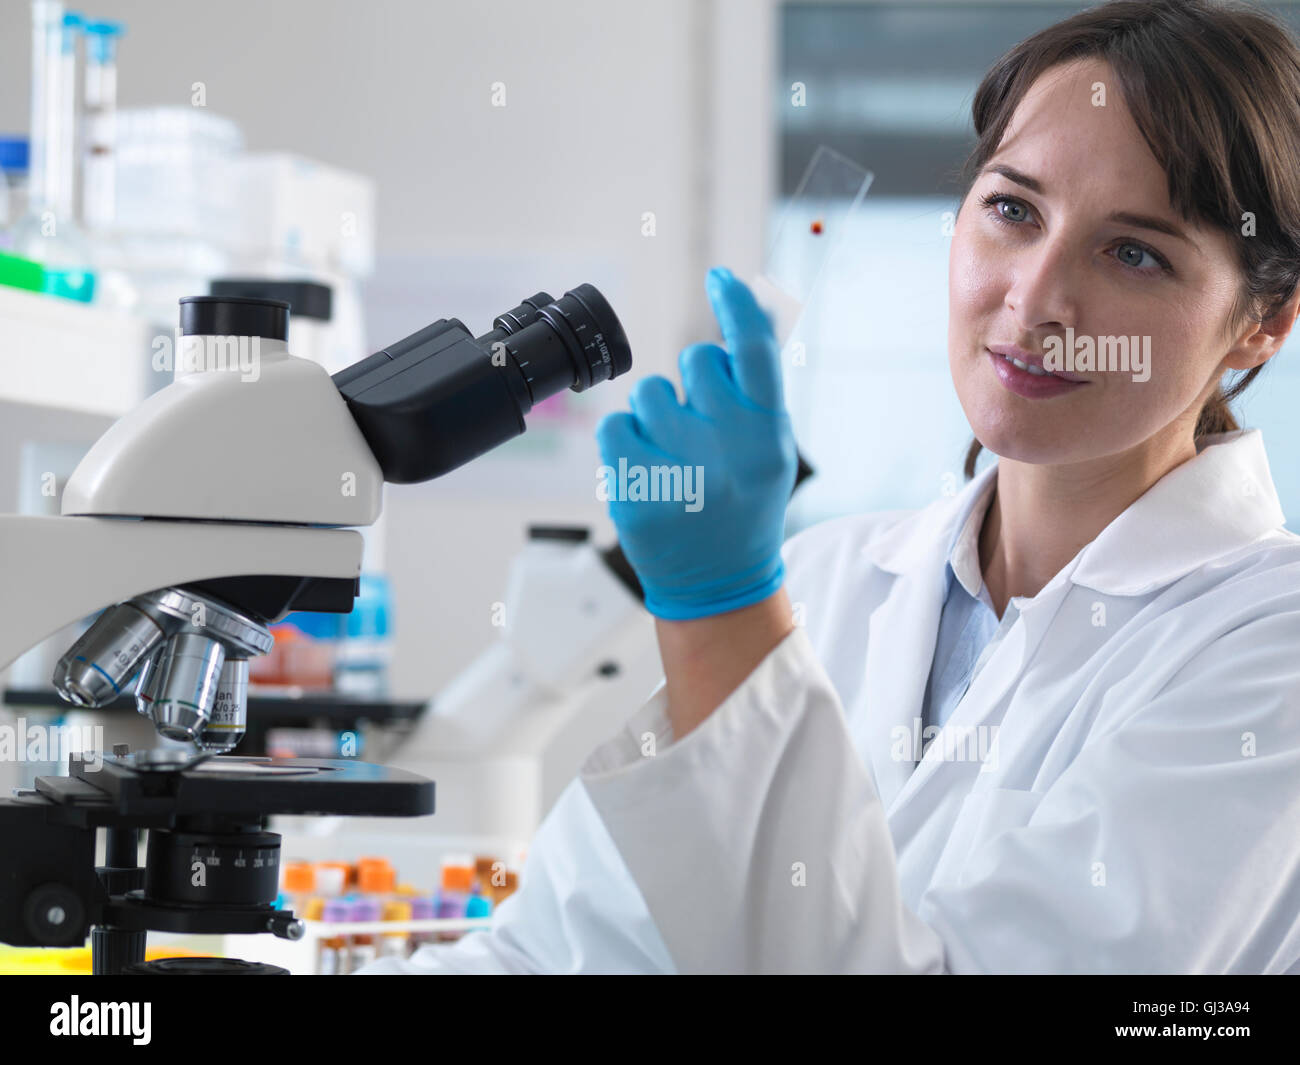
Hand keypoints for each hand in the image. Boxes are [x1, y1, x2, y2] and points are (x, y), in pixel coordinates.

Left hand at [595, 266, 797, 620]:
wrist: (719, 583)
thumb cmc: (744, 504)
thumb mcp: (772, 449)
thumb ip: (758, 389)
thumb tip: (743, 307)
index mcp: (770, 435)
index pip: (756, 351)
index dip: (738, 305)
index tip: (718, 277)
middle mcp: (730, 450)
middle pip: (694, 363)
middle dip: (693, 382)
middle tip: (702, 429)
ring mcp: (681, 473)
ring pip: (649, 393)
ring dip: (656, 416)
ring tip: (675, 459)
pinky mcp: (636, 493)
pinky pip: (615, 428)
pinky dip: (625, 443)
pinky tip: (647, 472)